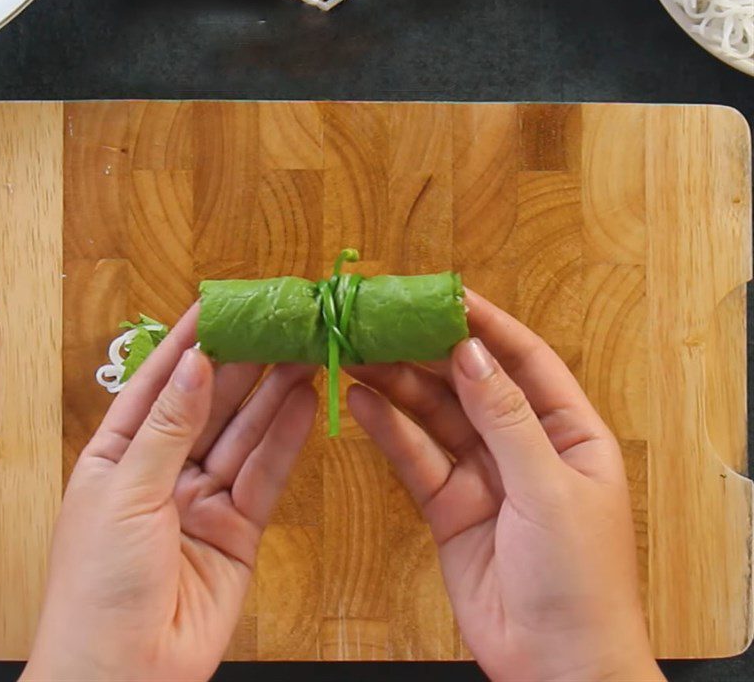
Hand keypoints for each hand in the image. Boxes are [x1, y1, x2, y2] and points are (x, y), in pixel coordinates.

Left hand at [22, 305, 316, 681]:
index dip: (187, 343)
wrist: (125, 679)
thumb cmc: (98, 585)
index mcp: (118, 455)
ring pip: (243, 434)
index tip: (218, 305)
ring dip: (271, 394)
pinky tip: (304, 402)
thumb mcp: (125, 493)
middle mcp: (163, 470)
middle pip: (208, 404)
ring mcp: (203, 498)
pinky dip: (285, 438)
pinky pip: (265, 474)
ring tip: (302, 352)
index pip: (157, 384)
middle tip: (276, 325)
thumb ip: (169, 428)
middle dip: (241, 364)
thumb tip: (195, 363)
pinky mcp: (239, 527)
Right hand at [347, 291, 662, 681]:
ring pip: (435, 415)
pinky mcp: (449, 504)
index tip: (445, 294)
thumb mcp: (548, 489)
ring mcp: (483, 473)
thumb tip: (470, 352)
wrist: (556, 668)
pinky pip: (415, 457)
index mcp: (568, 431)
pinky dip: (388, 428)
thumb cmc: (581, 579)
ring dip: (398, 383)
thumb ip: (507, 418)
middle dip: (428, 351)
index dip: (486, 324)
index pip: (524, 359)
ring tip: (357, 352)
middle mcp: (523, 443)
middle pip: (470, 382)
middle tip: (383, 320)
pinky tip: (360, 400)